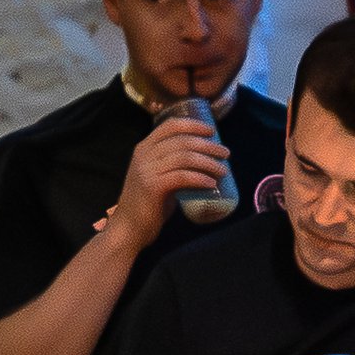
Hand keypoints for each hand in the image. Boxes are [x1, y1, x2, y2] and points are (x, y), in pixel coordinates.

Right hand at [108, 110, 229, 252]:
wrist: (128, 229)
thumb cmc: (148, 205)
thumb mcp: (158, 177)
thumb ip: (173, 166)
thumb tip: (204, 161)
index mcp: (144, 148)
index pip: (171, 126)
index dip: (194, 125)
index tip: (212, 132)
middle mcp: (144, 155)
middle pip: (183, 141)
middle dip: (208, 145)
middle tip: (225, 154)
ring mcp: (147, 170)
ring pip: (185, 158)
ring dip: (208, 162)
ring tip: (223, 170)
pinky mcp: (153, 187)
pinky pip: (183, 177)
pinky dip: (200, 178)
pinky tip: (212, 184)